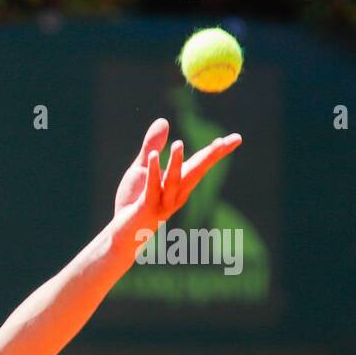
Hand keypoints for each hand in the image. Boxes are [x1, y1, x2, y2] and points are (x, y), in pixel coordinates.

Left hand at [114, 117, 242, 223]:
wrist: (122, 233)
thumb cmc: (133, 201)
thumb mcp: (142, 168)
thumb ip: (152, 145)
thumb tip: (164, 121)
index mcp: (179, 183)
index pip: (200, 164)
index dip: (215, 152)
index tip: (234, 139)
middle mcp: (177, 193)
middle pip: (197, 172)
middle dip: (212, 157)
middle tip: (227, 141)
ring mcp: (164, 202)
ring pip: (174, 181)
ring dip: (176, 163)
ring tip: (178, 143)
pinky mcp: (147, 208)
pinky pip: (152, 189)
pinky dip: (153, 173)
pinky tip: (152, 156)